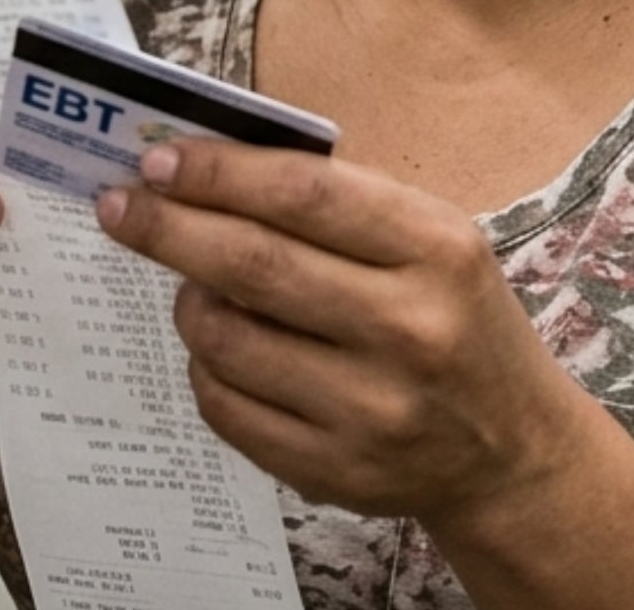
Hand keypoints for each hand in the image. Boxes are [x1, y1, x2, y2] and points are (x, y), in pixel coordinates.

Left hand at [95, 140, 587, 524]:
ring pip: (227, 341)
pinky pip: (227, 409)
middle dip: (169, 229)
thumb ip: (340, 204)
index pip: (305, 195)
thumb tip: (212, 168)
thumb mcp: (435, 242)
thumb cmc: (457, 319)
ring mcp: (370, 409)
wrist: (513, 451)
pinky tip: (220, 348)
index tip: (159, 163)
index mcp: (437, 250)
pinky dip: (205, 368)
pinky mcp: (334, 472)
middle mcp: (408, 329)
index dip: (220, 173)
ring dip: (188, 302)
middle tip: (120, 208)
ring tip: (191, 285)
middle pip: (253, 264)